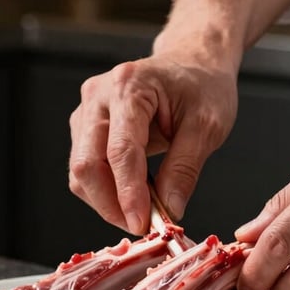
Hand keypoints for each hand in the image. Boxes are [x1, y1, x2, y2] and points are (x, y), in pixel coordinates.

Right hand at [69, 55, 237, 233]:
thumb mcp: (208, 126)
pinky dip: (106, 191)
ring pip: (82, 172)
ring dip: (107, 201)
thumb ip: (185, 169)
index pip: (120, 150)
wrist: (192, 64)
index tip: (142, 224)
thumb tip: (169, 210)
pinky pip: (87, 169)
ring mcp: (87, 112)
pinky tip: (133, 195)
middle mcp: (98, 96)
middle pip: (86, 164)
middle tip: (143, 225)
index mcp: (129, 86)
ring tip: (144, 210)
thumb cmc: (202, 88)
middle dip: (111, 204)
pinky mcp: (85, 128)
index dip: (128, 193)